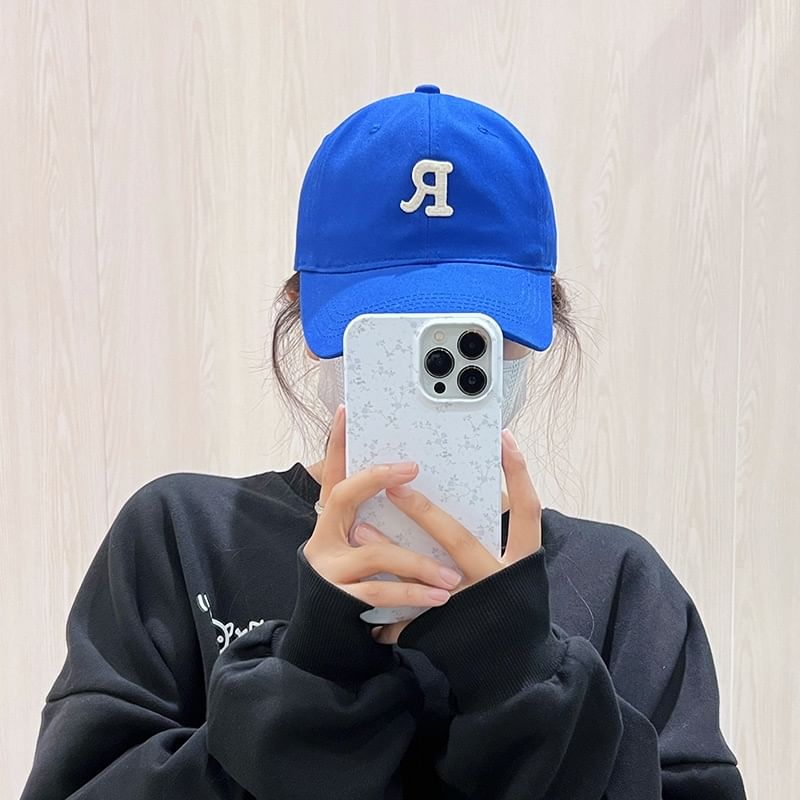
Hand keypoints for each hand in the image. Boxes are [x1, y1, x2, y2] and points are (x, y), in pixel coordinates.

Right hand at [303, 404, 466, 610]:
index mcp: (332, 521)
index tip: (345, 411)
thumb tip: (418, 491)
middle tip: (411, 469)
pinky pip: (380, 592)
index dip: (335, 443)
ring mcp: (329, 568)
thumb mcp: (363, 548)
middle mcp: (324, 538)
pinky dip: (413, 594)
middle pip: (342, 496)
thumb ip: (380, 521)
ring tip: (453, 573)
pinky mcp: (338, 598)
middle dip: (375, 477)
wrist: (324, 638)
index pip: (332, 473)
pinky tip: (440, 597)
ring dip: (417, 561)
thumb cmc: (354, 584)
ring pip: (374, 552)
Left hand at [364, 428, 541, 644]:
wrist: (518, 671)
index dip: (519, 473)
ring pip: (426, 578)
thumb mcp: (519, 572)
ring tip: (360, 528)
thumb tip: (481, 489)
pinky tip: (361, 597)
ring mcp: (473, 610)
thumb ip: (501, 537)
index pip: (527, 511)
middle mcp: (498, 583)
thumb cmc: (513, 608)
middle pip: (461, 541)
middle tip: (395, 482)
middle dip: (425, 511)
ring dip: (391, 552)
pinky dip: (387, 612)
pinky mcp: (449, 634)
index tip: (503, 438)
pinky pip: (412, 620)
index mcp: (522, 563)